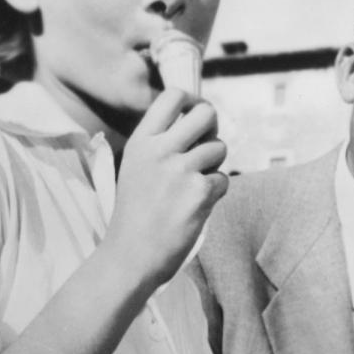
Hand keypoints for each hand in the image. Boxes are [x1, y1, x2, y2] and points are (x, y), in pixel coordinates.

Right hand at [102, 89, 227, 287]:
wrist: (130, 257)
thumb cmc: (136, 215)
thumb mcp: (136, 168)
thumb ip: (161, 144)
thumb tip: (201, 120)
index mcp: (141, 142)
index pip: (173, 96)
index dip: (193, 101)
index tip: (195, 115)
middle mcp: (160, 151)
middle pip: (206, 113)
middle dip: (213, 128)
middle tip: (205, 146)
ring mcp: (180, 171)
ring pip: (219, 148)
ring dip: (213, 166)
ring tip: (193, 187)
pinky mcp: (199, 193)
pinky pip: (223, 180)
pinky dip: (215, 193)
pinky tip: (194, 207)